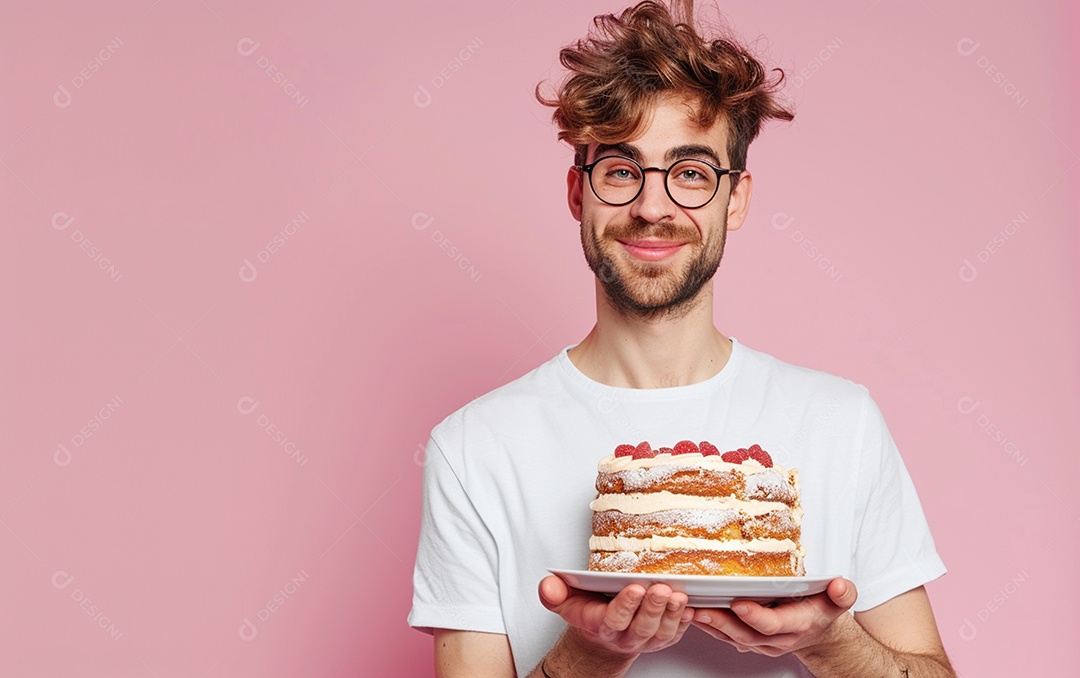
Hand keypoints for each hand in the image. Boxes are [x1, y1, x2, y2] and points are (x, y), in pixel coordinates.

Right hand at [539, 575, 693, 656]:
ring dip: (672, 614)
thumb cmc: (588, 612)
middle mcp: (625, 636)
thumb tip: (548, 585)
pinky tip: (691, 607)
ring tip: (678, 595)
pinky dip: (685, 622)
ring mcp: (645, 640)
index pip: (614, 618)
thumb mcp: (565, 602)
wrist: (602, 636)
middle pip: (642, 626)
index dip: (626, 605)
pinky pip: (676, 634)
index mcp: (602, 625)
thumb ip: (554, 594)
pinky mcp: (661, 638)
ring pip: (661, 632)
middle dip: (653, 608)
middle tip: (661, 589)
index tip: (635, 587)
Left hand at [691, 577, 857, 656]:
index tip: (739, 603)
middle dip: (722, 622)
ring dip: (710, 625)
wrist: (819, 632)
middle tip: (701, 608)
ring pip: (732, 638)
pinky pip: (726, 636)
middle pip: (746, 634)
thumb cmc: (822, 610)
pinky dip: (708, 626)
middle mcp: (777, 638)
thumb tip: (840, 586)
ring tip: (690, 610)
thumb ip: (843, 594)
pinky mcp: (750, 640)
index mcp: (797, 625)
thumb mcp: (839, 600)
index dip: (756, 616)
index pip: (774, 624)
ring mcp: (762, 642)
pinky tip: (693, 614)